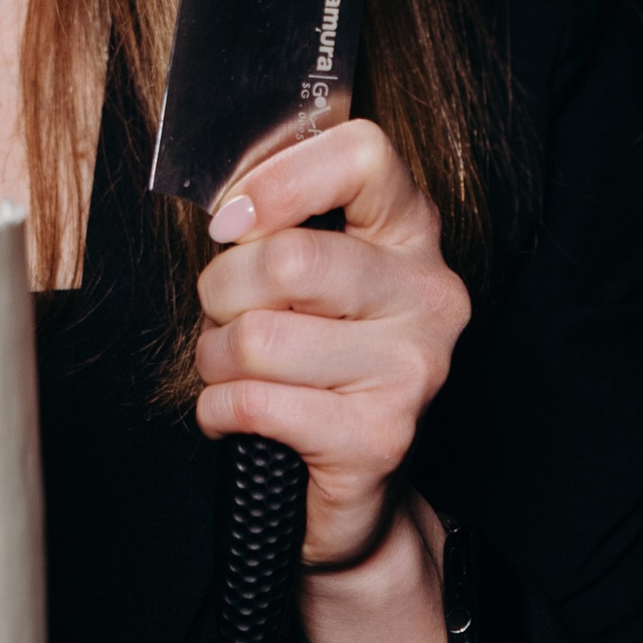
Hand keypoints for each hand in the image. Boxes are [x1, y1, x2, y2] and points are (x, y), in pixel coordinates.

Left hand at [195, 120, 470, 568]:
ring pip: (257, 337)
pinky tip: (239, 416)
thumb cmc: (311, 362)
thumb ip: (279, 226)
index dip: (277, 180)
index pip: (362, 155)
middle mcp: (428, 293)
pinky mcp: (382, 436)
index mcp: (411, 233)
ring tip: (234, 371)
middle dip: (221, 291)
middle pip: (287, 259)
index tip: (231, 221)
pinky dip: (218, 411)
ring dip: (215, 359)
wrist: (353, 488)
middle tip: (225, 316)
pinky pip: (254, 403)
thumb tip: (228, 206)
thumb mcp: (305, 279)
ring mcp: (413, 368)